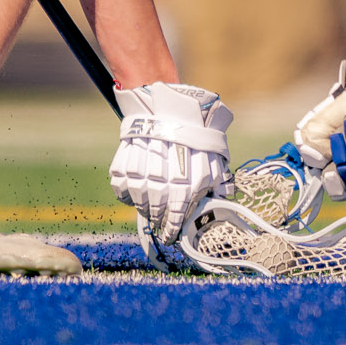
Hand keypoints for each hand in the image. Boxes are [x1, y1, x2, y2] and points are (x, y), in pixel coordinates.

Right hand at [110, 82, 232, 244]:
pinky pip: (121, 190)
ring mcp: (139, 176)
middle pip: (156, 215)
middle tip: (161, 221)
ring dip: (145, 207)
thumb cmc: (197, 135)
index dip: (173, 231)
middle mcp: (162, 185)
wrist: (169, 107)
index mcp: (186, 187)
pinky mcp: (122, 166)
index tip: (171, 237)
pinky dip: (128, 193)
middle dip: (159, 221)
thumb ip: (220, 185)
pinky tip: (137, 187)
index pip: (177, 220)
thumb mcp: (215, 160)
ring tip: (151, 202)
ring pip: (139, 204)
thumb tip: (224, 205)